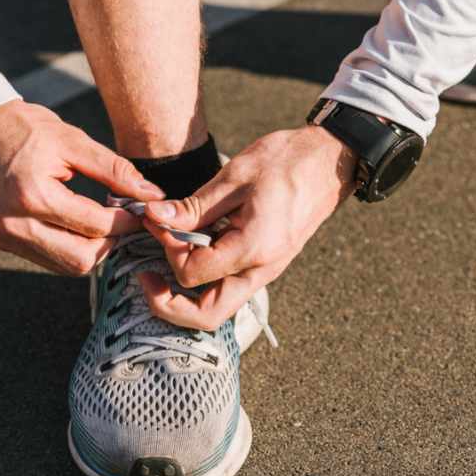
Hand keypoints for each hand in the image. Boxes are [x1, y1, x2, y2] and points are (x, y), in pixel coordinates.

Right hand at [0, 99, 164, 274]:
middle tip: (122, 221)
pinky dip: (68, 247)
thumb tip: (152, 194)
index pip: (96, 226)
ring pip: (64, 265)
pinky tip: (78, 224)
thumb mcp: (73, 141)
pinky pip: (45, 258)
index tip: (141, 210)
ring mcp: (4, 236)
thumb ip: (115, 171)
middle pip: (81, 259)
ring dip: (90, 249)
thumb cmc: (22, 127)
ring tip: (101, 221)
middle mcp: (14, 224)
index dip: (127, 221)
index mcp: (33, 195)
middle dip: (110, 244)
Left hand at [137, 126, 356, 328]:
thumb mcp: (234, 176)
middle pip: (208, 315)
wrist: (329, 161)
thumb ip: (193, 206)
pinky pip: (229, 286)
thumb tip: (155, 218)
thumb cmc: (286, 161)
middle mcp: (262, 269)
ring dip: (185, 295)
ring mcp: (266, 270)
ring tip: (164, 262)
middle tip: (145, 277)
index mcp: (254, 248)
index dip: (167, 250)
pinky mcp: (265, 263)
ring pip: (219, 306)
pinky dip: (203, 279)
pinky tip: (191, 249)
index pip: (193, 273)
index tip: (158, 222)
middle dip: (169, 305)